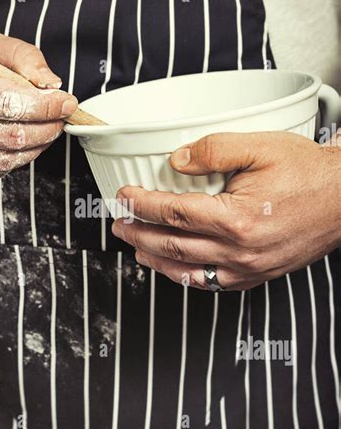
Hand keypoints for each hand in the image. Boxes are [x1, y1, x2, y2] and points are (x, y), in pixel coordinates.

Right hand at [0, 31, 77, 181]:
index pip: (10, 102)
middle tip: (61, 117)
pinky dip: (18, 157)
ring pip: (9, 158)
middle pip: (13, 135)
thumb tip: (51, 84)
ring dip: (38, 145)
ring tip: (46, 128)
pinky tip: (20, 140)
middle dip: (48, 127)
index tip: (67, 101)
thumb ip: (22, 57)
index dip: (46, 105)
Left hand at [112, 132, 340, 290]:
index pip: (172, 212)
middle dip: (139, 234)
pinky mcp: (257, 276)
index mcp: (235, 218)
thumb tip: (175, 162)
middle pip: (172, 245)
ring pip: (187, 270)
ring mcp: (248, 268)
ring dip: (155, 259)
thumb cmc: (309, 173)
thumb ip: (213, 149)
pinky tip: (175, 268)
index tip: (125, 196)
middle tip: (119, 224)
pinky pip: (212, 283)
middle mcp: (239, 250)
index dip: (142, 204)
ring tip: (136, 247)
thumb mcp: (261, 146)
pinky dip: (186, 277)